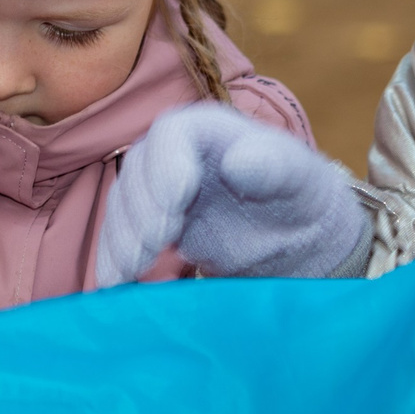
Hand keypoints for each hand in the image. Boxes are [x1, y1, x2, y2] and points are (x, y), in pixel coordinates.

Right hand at [97, 102, 366, 283]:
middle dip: (139, 211)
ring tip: (131, 272)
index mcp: (205, 128)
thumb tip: (236, 162)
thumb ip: (273, 164)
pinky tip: (116, 285)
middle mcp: (171, 153)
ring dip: (121, 239)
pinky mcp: (149, 224)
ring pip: (124, 206)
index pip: (170, 135)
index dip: (165, 167)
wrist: (295, 233)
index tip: (174, 206)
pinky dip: (115, 259)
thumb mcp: (298, 177)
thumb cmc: (300, 193)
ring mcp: (156, 189)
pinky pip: (122, 236)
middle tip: (151, 248)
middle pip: (137, 172)